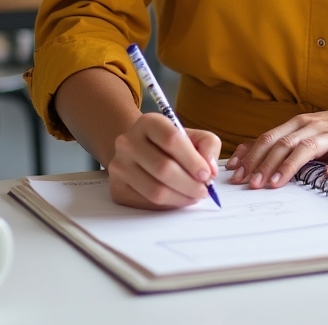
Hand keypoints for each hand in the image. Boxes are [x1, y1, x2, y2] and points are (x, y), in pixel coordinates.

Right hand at [107, 113, 221, 209]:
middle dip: (190, 184)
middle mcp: (128, 142)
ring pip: (155, 190)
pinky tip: (179, 199)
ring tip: (194, 196)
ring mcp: (119, 166)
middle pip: (163, 168)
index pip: (172, 140)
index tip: (207, 174)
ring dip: (181, 198)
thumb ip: (208, 146)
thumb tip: (210, 170)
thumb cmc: (171, 143)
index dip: (193, 160)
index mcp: (148, 122)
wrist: (141, 150)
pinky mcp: (117, 188)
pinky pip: (147, 203)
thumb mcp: (193, 135)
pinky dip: (168, 205)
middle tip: (204, 190)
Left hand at [226, 99, 327, 189]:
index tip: (237, 175)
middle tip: (252, 184)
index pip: (269, 139)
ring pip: (307, 147)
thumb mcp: (303, 131)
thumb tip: (242, 156)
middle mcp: (311, 126)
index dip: (251, 156)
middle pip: (283, 143)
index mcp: (297, 124)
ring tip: (276, 183)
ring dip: (289, 166)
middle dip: (265, 164)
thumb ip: (278, 142)